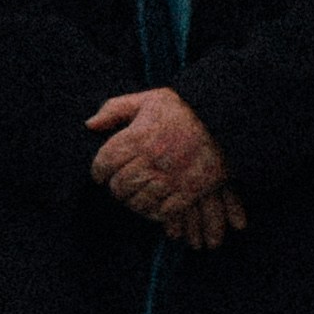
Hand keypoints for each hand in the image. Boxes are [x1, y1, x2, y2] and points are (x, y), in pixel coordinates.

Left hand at [88, 84, 244, 246]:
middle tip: (120, 187)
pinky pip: (163, 212)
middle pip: (119, 186)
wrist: (224, 118)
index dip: (99, 172)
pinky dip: (155, 213)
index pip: (104, 163)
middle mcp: (151, 159)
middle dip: (116, 189)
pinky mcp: (188, 191)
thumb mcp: (147, 99)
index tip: (102, 174)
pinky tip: (154, 206)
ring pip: (139, 202)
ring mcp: (170, 177)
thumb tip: (89, 125)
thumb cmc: (183, 108)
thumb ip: (115, 109)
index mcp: (137, 137)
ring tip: (136, 197)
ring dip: (134, 203)